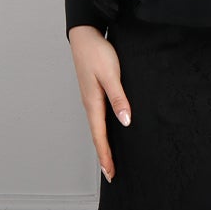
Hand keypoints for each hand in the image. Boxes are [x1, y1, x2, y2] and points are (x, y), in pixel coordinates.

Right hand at [69, 24, 131, 181]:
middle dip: (104, 156)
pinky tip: (110, 132)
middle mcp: (90, 104)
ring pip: (97, 128)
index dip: (105, 156)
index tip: (110, 173)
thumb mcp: (111, 74)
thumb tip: (125, 121)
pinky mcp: (94, 93)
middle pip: (97, 136)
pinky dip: (103, 131)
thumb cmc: (98, 53)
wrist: (85, 35)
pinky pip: (99, 118)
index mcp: (93, 103)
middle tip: (111, 174)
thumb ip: (118, 98)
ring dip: (103, 145)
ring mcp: (91, 99)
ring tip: (109, 160)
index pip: (100, 136)